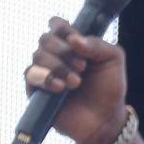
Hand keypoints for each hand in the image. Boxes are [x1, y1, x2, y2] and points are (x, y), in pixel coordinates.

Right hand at [26, 17, 128, 143]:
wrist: (105, 119)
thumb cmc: (109, 89)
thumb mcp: (113, 60)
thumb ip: (97, 45)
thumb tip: (73, 39)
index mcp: (72, 45)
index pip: (56, 25)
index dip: (62, 27)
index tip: (75, 39)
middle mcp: (56, 56)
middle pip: (45, 38)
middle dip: (63, 51)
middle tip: (83, 67)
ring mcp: (44, 72)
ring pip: (37, 55)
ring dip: (59, 66)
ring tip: (76, 82)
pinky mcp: (36, 90)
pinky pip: (31, 75)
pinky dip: (46, 78)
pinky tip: (61, 87)